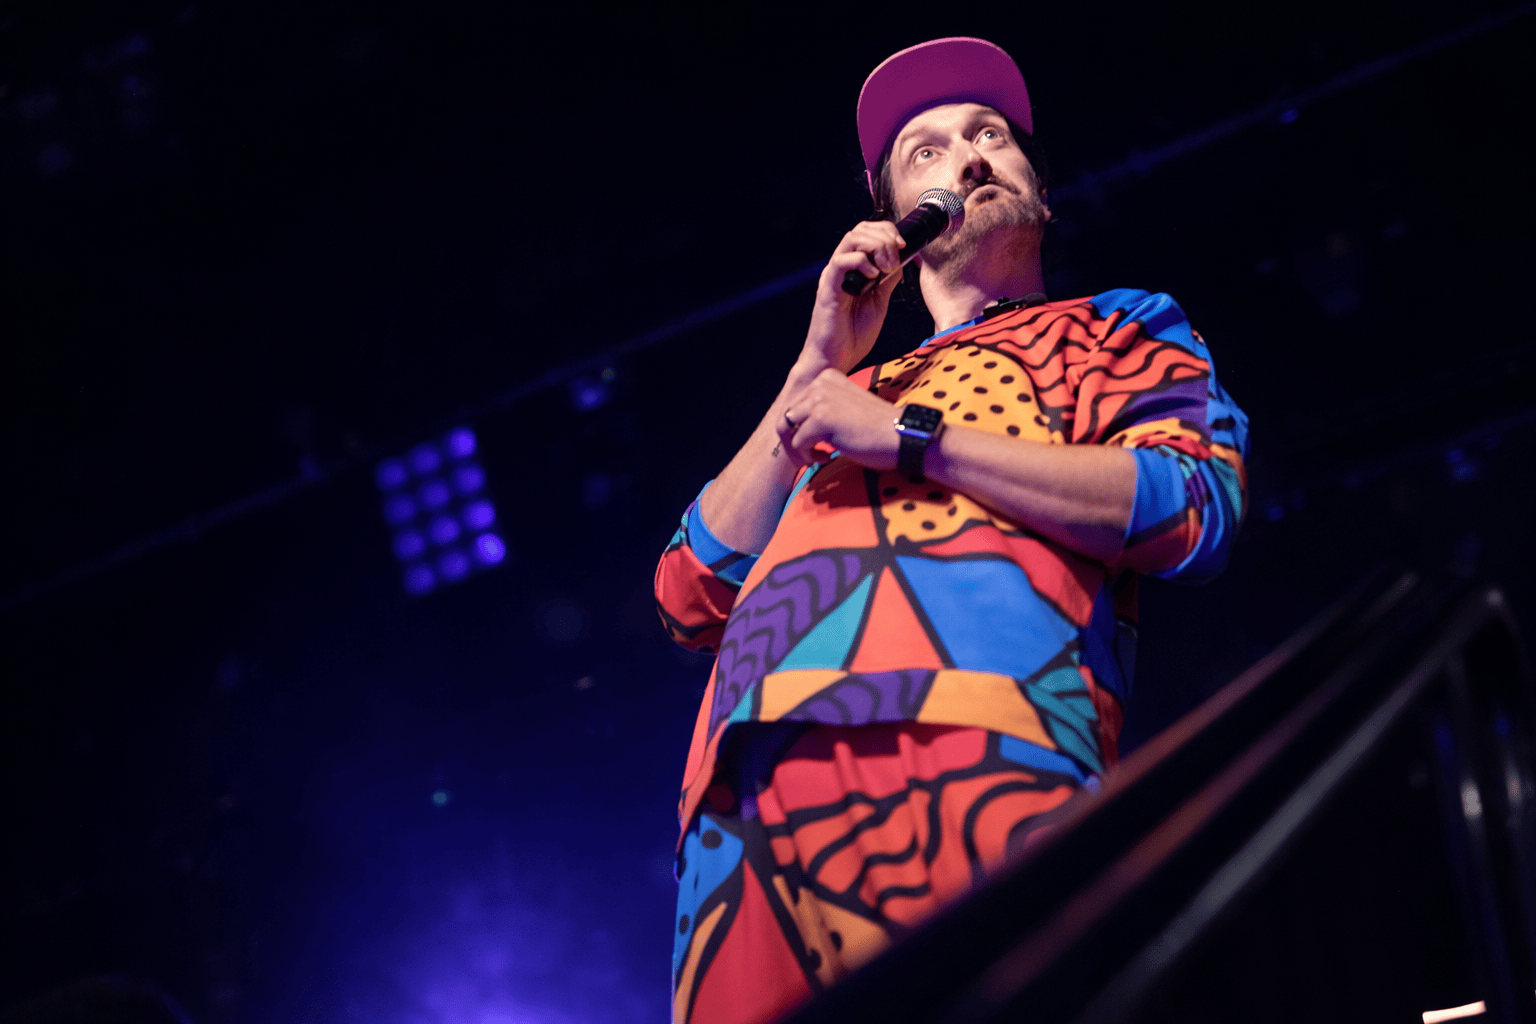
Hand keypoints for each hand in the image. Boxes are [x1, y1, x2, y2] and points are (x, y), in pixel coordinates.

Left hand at [778, 369, 900, 469]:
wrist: (902, 436)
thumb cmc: (877, 429)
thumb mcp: (845, 409)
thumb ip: (822, 410)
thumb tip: (794, 429)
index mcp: (827, 378)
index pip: (795, 405)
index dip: (799, 429)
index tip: (817, 443)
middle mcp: (821, 383)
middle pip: (786, 416)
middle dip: (793, 441)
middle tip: (810, 457)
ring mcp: (820, 399)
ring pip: (786, 429)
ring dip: (798, 449)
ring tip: (816, 458)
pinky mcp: (821, 418)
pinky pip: (798, 442)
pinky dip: (808, 456)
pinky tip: (827, 457)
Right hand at [799, 221, 906, 373]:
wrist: (834, 360)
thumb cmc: (852, 337)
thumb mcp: (879, 303)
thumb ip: (887, 282)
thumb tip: (900, 262)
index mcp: (853, 270)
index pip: (867, 234)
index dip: (887, 232)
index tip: (903, 246)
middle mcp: (842, 269)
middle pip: (860, 230)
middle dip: (884, 235)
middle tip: (896, 255)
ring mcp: (834, 277)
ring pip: (851, 239)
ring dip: (875, 246)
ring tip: (886, 266)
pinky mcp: (828, 288)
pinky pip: (841, 261)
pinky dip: (861, 261)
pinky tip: (873, 276)